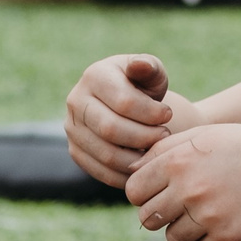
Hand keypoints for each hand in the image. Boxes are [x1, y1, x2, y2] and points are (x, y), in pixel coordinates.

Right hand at [65, 52, 194, 185]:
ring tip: (156, 150)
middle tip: (164, 136)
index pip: (123, 102)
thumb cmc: (143, 88)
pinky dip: (127, 175)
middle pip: (111, 129)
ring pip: (106, 154)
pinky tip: (145, 165)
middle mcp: (76, 101)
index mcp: (94, 75)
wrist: (127, 107)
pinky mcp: (75, 152)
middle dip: (145, 137)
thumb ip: (150, 67)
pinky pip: (101, 172)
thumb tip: (139, 65)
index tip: (168, 115)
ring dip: (138, 158)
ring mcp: (72, 128)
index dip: (151, 113)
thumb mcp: (152, 74)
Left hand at [125, 123, 240, 240]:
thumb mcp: (200, 136)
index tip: (158, 193)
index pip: (134, 191)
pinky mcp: (226, 237)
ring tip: (205, 214)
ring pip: (172, 239)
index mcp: (177, 162)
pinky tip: (220, 226)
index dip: (142, 194)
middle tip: (180, 207)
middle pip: (148, 219)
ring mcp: (207, 215)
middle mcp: (188, 189)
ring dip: (184, 231)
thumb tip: (130, 169)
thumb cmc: (240, 147)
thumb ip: (162, 150)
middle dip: (159, 215)